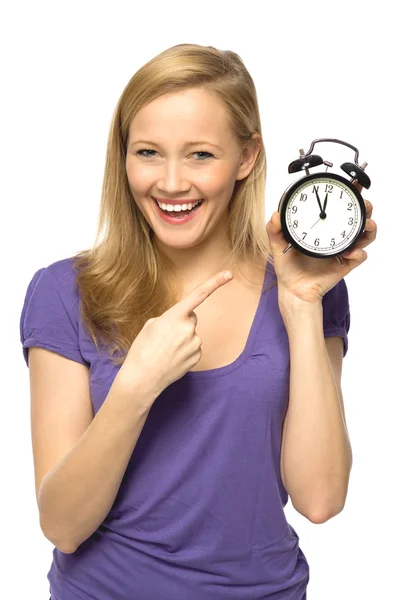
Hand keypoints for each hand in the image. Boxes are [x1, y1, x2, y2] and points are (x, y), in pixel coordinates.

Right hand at [117, 270, 232, 397]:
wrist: (142, 378)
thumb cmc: (142, 349)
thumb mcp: (151, 325)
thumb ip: (169, 318)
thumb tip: (180, 322)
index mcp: (175, 316)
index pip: (199, 294)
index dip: (215, 282)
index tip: (228, 274)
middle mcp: (189, 328)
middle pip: (191, 318)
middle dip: (181, 323)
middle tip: (164, 337)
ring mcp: (195, 344)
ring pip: (192, 334)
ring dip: (182, 339)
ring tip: (165, 350)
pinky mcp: (197, 357)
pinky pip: (193, 348)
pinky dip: (184, 351)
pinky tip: (172, 358)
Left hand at [266, 181, 377, 304]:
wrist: (293, 289)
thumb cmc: (287, 266)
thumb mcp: (277, 245)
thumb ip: (274, 230)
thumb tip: (275, 215)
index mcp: (321, 226)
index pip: (338, 206)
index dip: (348, 194)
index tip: (353, 184)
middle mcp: (335, 235)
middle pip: (358, 217)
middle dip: (365, 207)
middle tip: (363, 204)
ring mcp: (342, 249)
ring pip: (365, 235)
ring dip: (369, 227)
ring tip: (366, 224)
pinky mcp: (345, 264)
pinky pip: (359, 256)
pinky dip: (358, 252)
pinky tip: (350, 252)